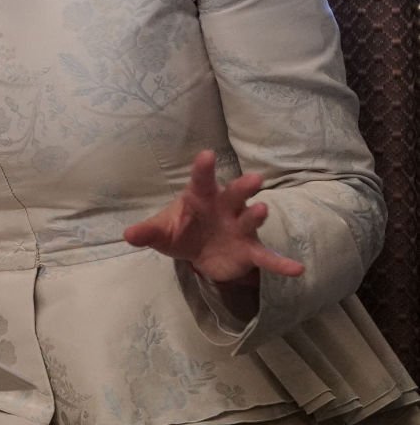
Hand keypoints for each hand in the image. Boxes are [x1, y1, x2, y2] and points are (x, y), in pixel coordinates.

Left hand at [123, 150, 304, 283]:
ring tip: (264, 209)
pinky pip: (266, 257)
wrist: (198, 252)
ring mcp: (240, 228)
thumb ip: (148, 232)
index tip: (206, 155)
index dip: (203, 168)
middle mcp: (225, 207)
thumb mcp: (162, 232)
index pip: (201, 180)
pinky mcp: (249, 251)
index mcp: (201, 197)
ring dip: (258, 214)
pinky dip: (281, 263)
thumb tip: (128, 234)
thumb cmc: (181, 230)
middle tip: (254, 179)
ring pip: (251, 218)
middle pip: (235, 193)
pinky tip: (297, 269)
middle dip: (243, 186)